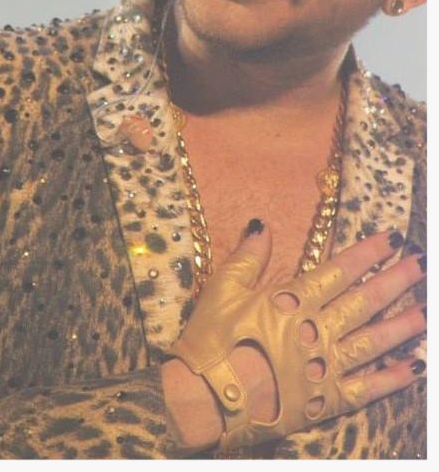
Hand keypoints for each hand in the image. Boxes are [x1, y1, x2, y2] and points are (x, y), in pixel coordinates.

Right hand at [163, 222, 425, 452]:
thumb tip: (263, 224)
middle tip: (420, 266)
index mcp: (293, 300)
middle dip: (395, 282)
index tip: (391, 239)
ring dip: (402, 325)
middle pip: (364, 301)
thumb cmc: (211, 340)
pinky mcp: (325, 399)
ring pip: (373, 341)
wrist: (207, 398)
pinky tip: (414, 367)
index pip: (339, 270)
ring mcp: (324, 366)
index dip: (367, 253)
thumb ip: (248, 256)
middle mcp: (316, 329)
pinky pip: (366, 388)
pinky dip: (392, 379)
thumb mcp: (222, 288)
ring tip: (426, 311)